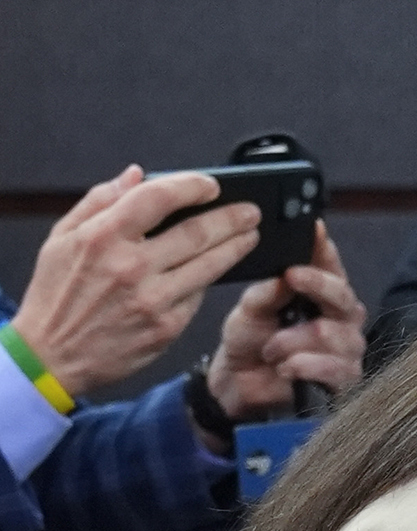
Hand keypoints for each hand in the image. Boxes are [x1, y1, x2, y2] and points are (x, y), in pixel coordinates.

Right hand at [13, 166, 259, 394]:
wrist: (53, 355)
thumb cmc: (56, 295)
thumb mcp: (62, 239)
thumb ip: (99, 201)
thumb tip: (136, 175)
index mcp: (102, 238)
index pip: (157, 198)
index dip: (190, 186)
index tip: (210, 184)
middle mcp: (131, 266)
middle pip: (196, 233)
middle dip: (231, 218)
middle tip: (250, 211)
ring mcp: (153, 299)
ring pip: (209, 265)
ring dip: (236, 247)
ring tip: (250, 235)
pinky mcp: (168, 326)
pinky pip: (198, 295)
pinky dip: (209, 279)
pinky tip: (220, 269)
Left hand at [204, 226, 365, 420]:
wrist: (240, 386)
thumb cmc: (250, 342)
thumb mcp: (250, 309)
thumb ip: (268, 291)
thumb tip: (284, 274)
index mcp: (322, 294)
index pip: (331, 265)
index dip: (325, 248)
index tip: (314, 229)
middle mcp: (341, 318)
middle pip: (343, 295)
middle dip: (316, 286)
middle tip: (291, 278)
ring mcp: (347, 349)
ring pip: (331, 334)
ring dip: (293, 340)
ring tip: (271, 350)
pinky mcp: (345, 379)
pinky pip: (333, 368)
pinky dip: (303, 366)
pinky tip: (285, 367)